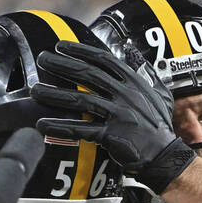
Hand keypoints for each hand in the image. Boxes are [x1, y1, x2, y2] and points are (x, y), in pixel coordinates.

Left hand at [31, 41, 194, 192]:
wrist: (165, 155)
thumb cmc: (160, 126)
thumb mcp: (160, 95)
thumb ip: (147, 74)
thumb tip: (134, 54)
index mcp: (135, 83)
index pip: (104, 60)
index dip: (81, 51)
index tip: (62, 47)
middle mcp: (126, 95)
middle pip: (88, 75)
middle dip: (62, 65)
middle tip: (42, 60)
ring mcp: (118, 115)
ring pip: (81, 99)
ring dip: (55, 94)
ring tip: (36, 91)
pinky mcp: (111, 135)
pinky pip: (81, 129)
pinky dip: (60, 127)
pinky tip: (43, 125)